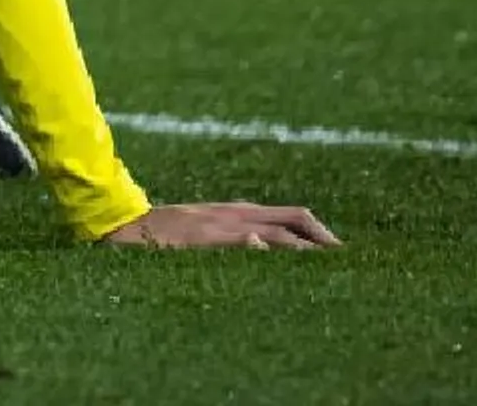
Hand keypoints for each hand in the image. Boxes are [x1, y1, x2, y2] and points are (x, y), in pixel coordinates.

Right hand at [101, 201, 340, 250]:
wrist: (130, 226)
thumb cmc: (170, 233)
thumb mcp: (209, 229)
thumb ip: (238, 236)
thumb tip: (269, 249)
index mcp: (243, 212)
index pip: (295, 215)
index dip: (321, 231)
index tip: (340, 251)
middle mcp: (241, 214)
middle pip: (296, 218)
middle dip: (323, 238)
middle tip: (345, 260)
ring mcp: (225, 225)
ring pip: (277, 232)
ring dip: (304, 247)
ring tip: (328, 264)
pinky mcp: (209, 238)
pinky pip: (243, 240)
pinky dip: (262, 246)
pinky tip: (272, 253)